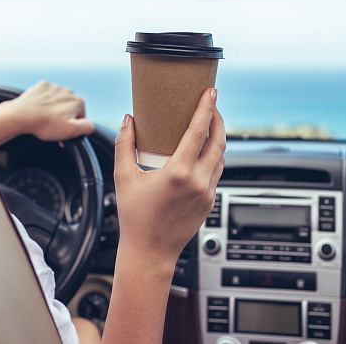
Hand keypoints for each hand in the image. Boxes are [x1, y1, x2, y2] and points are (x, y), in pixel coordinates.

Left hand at [4, 80, 94, 141]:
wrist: (20, 116)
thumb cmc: (45, 124)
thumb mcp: (71, 131)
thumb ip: (87, 127)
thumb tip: (90, 125)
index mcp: (78, 102)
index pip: (81, 118)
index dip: (72, 128)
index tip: (62, 134)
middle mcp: (68, 92)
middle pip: (70, 109)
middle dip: (63, 119)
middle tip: (52, 128)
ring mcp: (54, 88)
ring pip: (58, 102)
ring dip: (54, 111)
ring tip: (44, 120)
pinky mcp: (41, 86)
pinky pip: (46, 96)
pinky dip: (44, 103)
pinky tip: (38, 111)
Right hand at [113, 88, 225, 265]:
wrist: (150, 252)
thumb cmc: (135, 218)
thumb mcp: (123, 177)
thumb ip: (124, 144)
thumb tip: (128, 119)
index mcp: (178, 172)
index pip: (199, 131)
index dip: (207, 108)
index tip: (211, 92)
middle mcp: (197, 182)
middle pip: (219, 141)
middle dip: (218, 118)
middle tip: (212, 104)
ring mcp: (207, 193)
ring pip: (222, 157)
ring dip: (219, 138)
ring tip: (210, 124)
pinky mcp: (210, 202)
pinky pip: (218, 172)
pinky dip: (215, 157)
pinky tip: (205, 151)